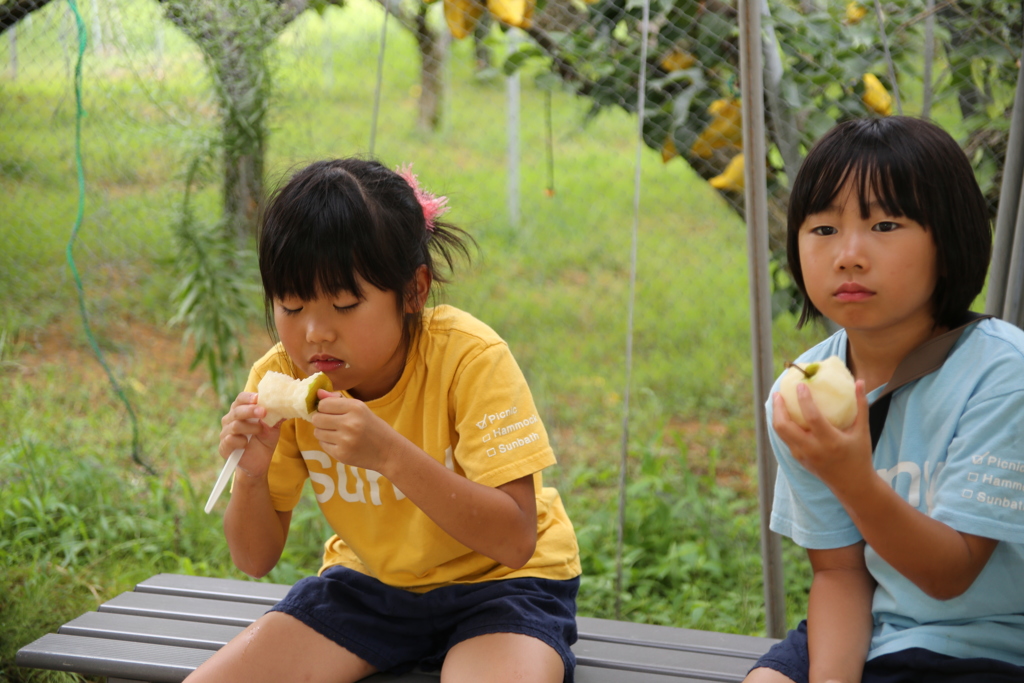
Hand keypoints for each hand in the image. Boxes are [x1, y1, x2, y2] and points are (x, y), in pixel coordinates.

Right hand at [219, 392, 280, 477]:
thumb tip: (286, 404)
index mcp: (241, 410)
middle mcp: (230, 419)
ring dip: (250, 428)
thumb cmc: (264, 440)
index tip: (259, 398)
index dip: (249, 397)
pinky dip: (241, 441)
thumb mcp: (273, 426)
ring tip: (260, 432)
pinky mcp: (224, 447)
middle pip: (237, 410)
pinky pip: (230, 440)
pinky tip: (247, 444)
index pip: (241, 399)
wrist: (260, 462)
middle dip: (251, 410)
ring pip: (235, 425)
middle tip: (264, 412)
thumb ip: (277, 415)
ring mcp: (225, 433)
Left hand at [311, 389, 399, 473]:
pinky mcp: (341, 454)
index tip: (331, 412)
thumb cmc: (373, 427)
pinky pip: (322, 444)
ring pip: (317, 432)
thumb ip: (337, 400)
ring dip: (324, 432)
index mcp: (356, 407)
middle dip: (322, 420)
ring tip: (338, 434)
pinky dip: (328, 443)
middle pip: (317, 418)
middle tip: (333, 423)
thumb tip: (318, 393)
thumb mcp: (360, 409)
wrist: (389, 451)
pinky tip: (341, 443)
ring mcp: (345, 440)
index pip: (323, 404)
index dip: (324, 408)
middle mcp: (350, 423)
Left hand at [772, 380, 873, 495]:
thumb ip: (861, 406)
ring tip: (778, 401)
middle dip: (778, 408)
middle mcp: (813, 449)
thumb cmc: (860, 456)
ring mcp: (803, 455)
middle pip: (785, 426)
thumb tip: (860, 382)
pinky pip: (785, 439)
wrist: (853, 486)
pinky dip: (781, 425)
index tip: (800, 385)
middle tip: (778, 393)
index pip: (812, 417)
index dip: (804, 400)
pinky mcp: (799, 459)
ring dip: (776, 415)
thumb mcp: (863, 431)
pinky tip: (784, 414)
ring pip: (780, 433)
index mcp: (830, 441)